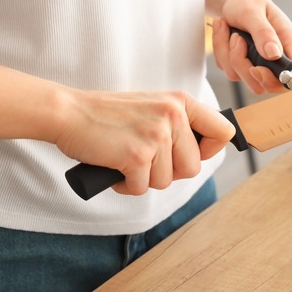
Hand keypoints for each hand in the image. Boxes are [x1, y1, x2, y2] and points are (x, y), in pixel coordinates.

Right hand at [55, 90, 233, 194]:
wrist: (68, 112)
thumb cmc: (109, 115)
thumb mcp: (154, 107)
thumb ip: (179, 124)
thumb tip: (202, 153)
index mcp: (181, 102)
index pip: (223, 131)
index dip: (209, 150)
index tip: (189, 153)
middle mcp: (173, 115)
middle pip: (193, 167)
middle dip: (169, 172)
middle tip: (145, 160)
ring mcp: (156, 135)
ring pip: (167, 180)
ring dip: (145, 179)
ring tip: (126, 160)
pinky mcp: (137, 156)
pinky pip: (142, 188)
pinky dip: (126, 186)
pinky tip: (115, 169)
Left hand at [211, 0, 291, 93]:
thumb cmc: (248, 0)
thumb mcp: (253, 11)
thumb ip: (264, 33)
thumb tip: (274, 54)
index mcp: (288, 44)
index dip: (276, 81)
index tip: (257, 68)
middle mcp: (276, 58)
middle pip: (262, 84)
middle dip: (242, 64)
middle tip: (238, 39)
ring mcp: (258, 63)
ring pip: (240, 77)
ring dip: (227, 53)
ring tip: (230, 31)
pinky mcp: (242, 65)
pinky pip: (227, 69)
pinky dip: (221, 50)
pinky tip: (225, 33)